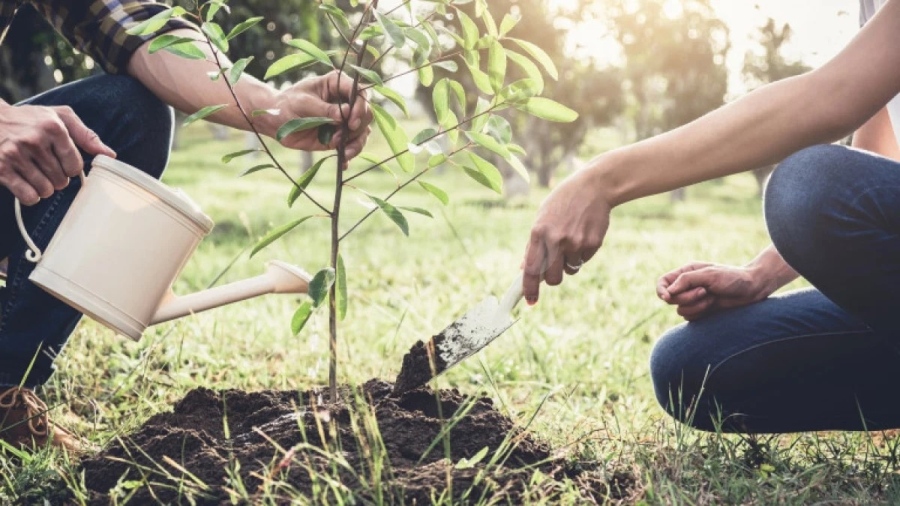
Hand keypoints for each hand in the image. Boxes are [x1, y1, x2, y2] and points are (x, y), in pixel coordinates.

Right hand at [0, 103, 114, 204]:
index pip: (75, 165)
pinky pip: (28, 196)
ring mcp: (15, 155)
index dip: (71, 168)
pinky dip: (31, 196)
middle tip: (47, 167)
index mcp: (52, 127)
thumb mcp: (60, 117)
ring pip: (46, 190)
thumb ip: (86, 135)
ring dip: (45, 188)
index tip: (63, 161)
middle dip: (58, 178)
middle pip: (61, 180)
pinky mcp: (1, 168)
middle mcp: (34, 140)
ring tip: (36, 174)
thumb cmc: (30, 119)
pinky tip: (26, 183)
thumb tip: (111, 155)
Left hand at [272, 71, 372, 159]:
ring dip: (356, 143)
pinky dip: (350, 154)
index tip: (351, 121)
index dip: (360, 106)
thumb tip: (346, 114)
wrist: (276, 122)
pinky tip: (343, 162)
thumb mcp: (303, 103)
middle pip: (366, 113)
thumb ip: (324, 110)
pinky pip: (352, 145)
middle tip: (342, 135)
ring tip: (344, 152)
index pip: (360, 92)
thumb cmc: (287, 104)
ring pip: (363, 131)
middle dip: (358, 126)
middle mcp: (345, 101)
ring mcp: (344, 120)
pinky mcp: (339, 136)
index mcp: (337, 84)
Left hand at [522, 167, 610, 303]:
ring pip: (570, 270)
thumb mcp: (543, 217)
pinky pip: (584, 260)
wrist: (593, 187)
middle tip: (556, 269)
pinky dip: (582, 253)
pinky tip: (584, 234)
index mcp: (539, 232)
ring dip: (570, 262)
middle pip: (552, 278)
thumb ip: (534, 244)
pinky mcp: (592, 243)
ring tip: (572, 239)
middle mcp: (556, 240)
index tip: (531, 302)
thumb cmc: (563, 202)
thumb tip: (524, 268)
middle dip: (553, 279)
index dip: (530, 288)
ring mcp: (575, 242)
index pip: (531, 269)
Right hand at [656, 262, 772, 320]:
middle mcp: (687, 286)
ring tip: (712, 298)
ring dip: (696, 306)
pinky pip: (690, 317)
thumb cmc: (732, 278)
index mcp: (686, 272)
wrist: (752, 290)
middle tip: (704, 292)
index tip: (668, 297)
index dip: (661, 291)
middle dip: (687, 298)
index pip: (663, 282)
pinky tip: (713, 305)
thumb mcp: (709, 274)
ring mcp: (693, 299)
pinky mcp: (700, 311)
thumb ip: (686, 280)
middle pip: (671, 298)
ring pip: (680, 310)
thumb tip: (668, 291)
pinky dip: (701, 313)